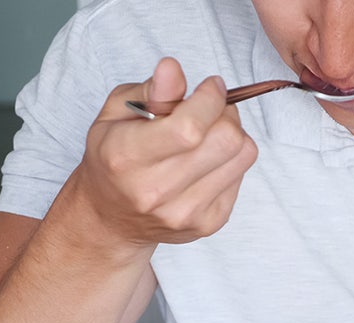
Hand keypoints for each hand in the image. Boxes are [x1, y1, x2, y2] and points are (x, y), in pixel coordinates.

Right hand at [56, 57, 258, 258]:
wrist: (111, 219)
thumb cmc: (113, 159)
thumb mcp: (116, 114)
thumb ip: (149, 89)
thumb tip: (173, 68)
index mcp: (127, 157)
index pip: (190, 127)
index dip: (210, 98)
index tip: (211, 86)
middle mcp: (156, 191)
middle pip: (225, 140)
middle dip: (225, 112)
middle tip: (210, 109)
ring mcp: (185, 212)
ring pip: (242, 155)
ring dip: (233, 134)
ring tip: (210, 132)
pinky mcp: (208, 223)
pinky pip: (242, 175)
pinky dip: (230, 159)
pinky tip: (207, 159)